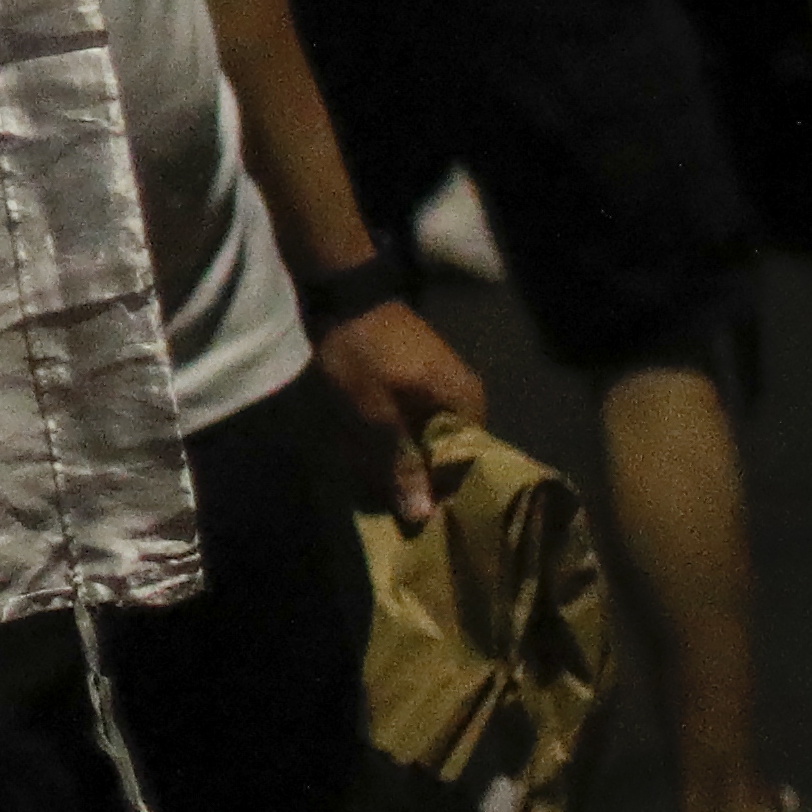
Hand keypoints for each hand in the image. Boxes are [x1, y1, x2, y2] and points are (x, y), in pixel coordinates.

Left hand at [321, 303, 484, 528]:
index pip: (470, 466)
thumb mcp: (375, 413)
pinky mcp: (418, 380)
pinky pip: (414, 421)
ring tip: (382, 491)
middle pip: (449, 454)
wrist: (341, 290)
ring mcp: (441, 386)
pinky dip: (396, 438)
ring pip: (428, 439)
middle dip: (421, 479)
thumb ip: (400, 462)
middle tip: (396, 511)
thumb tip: (422, 515)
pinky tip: (374, 458)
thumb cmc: (363, 352)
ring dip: (405, 459)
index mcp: (467, 404)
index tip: (423, 521)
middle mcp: (464, 397)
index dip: (445, 494)